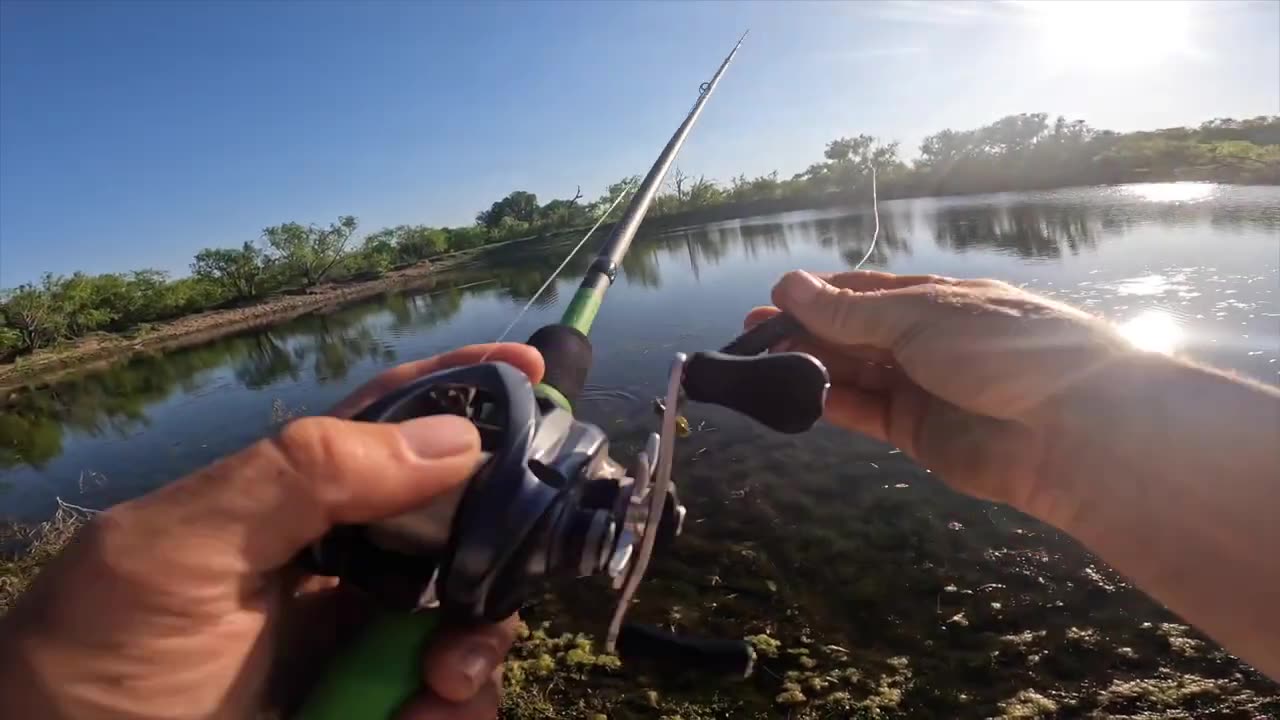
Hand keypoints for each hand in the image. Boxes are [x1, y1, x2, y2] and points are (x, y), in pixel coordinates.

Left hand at [0, 343, 543, 719]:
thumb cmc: (97, 663)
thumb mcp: (175, 550)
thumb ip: (299, 475)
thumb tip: (454, 439)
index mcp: (290, 505)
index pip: (390, 427)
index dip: (460, 390)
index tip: (536, 370)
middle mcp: (338, 567)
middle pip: (459, 523)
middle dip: (495, 542)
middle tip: (495, 578)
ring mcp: (359, 646)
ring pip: (471, 617)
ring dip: (477, 644)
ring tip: (440, 683)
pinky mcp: (377, 712)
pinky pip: (454, 704)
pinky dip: (455, 711)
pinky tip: (423, 716)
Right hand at [747, 270, 1131, 508]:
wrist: (1068, 429)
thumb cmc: (1002, 348)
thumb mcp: (920, 315)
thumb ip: (849, 311)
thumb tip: (788, 284)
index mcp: (935, 299)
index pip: (865, 292)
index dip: (818, 294)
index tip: (773, 299)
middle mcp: (925, 340)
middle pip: (852, 333)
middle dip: (803, 330)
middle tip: (750, 333)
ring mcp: (921, 387)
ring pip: (852, 372)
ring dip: (809, 366)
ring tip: (760, 362)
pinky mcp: (916, 434)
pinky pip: (864, 412)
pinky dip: (830, 402)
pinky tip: (795, 393)